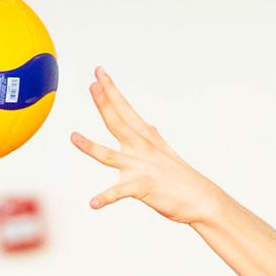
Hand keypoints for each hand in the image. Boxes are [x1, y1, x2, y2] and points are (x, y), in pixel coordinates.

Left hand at [71, 67, 224, 225]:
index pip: (124, 109)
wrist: (201, 199)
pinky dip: (105, 198)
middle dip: (104, 103)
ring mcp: (141, 167)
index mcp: (146, 138)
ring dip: (90, 147)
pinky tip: (93, 203)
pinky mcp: (142, 187)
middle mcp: (141, 149)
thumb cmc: (181, 178)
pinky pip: (119, 193)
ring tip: (73, 137)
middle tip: (92, 85)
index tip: (99, 72)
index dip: (111, 90)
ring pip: (109, 155)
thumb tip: (149, 126)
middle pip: (117, 122)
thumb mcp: (165, 152)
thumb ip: (153, 139)